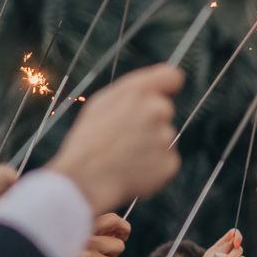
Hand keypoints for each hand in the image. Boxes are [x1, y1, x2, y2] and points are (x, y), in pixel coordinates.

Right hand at [45, 63, 184, 212]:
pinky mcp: (170, 163)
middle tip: (125, 137)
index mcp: (138, 91)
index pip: (171, 76)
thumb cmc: (89, 140)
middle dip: (150, 121)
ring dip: (150, 145)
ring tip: (124, 155)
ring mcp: (165, 138)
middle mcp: (157, 110)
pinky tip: (133, 169)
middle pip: (164, 110)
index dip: (166, 86)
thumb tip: (160, 90)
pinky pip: (167, 161)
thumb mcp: (102, 104)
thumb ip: (133, 92)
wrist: (86, 179)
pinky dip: (154, 167)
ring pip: (164, 137)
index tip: (163, 93)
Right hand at [67, 214, 130, 256]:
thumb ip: (91, 230)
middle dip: (111, 255)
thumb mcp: (67, 234)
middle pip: (118, 246)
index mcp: (80, 224)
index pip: (113, 220)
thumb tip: (117, 233)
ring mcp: (86, 256)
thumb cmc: (50, 254)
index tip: (120, 235)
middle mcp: (84, 237)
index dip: (122, 229)